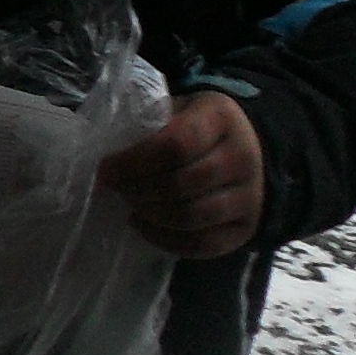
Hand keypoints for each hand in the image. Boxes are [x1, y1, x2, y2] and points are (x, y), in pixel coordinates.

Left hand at [98, 92, 266, 259]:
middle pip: (181, 184)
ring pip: (192, 217)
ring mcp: (251, 196)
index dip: (134, 162)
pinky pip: (203, 244)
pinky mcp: (247, 228)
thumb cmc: (195, 126)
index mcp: (220, 118)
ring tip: (130, 205)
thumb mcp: (175, 109)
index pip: (175, 145)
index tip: (105, 170)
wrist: (250, 147)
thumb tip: (104, 160)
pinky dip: (166, 240)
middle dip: (137, 190)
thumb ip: (147, 126)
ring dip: (150, 215)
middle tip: (115, 189)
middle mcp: (242, 158)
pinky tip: (144, 225)